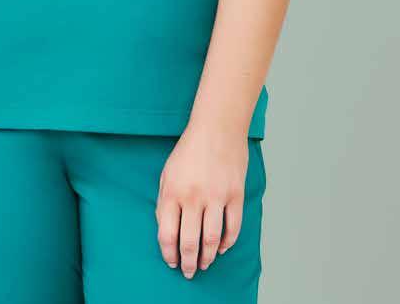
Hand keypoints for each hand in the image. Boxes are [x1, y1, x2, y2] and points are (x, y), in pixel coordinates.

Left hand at [155, 121, 248, 278]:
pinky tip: (221, 248)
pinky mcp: (235, 194)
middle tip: (189, 272)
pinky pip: (233, 227)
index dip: (169, 254)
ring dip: (207, 257)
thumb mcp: (167, 173)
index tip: (172, 262)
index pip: (167, 234)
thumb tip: (167, 231)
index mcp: (172, 191)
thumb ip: (165, 202)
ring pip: (211, 239)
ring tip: (204, 264)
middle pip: (190, 242)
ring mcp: (216, 196)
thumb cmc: (190, 149)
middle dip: (188, 262)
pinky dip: (227, 242)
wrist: (217, 127)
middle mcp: (193, 197)